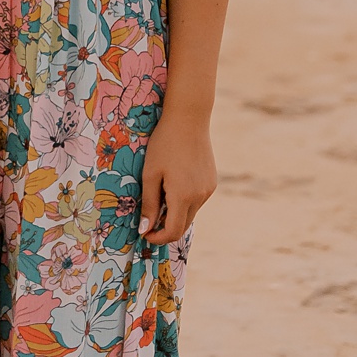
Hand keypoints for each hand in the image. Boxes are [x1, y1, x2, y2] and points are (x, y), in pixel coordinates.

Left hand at [140, 106, 216, 245]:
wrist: (189, 118)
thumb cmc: (164, 144)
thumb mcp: (150, 174)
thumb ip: (148, 204)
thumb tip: (145, 230)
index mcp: (183, 196)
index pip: (172, 232)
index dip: (157, 238)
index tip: (144, 232)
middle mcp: (200, 196)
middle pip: (183, 226)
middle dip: (165, 227)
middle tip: (149, 216)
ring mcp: (208, 189)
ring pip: (190, 213)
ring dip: (175, 213)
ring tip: (162, 191)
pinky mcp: (212, 181)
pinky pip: (197, 200)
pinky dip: (185, 201)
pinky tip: (175, 182)